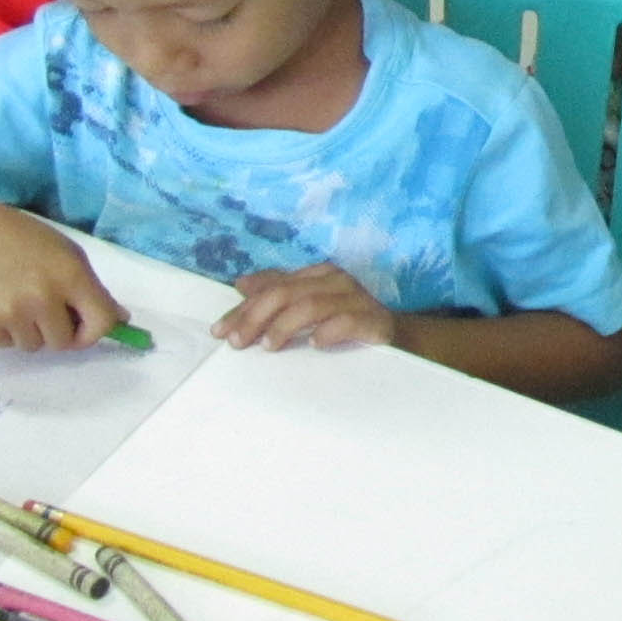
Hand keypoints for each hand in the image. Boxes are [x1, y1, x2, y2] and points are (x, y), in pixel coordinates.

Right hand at [0, 209, 124, 350]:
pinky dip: (6, 331)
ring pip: (34, 346)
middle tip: (44, 308)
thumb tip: (120, 320)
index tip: (85, 329)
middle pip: (64, 343)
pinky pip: (7, 344)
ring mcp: (11, 313)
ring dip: (31, 331)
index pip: (100, 323)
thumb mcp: (67, 253)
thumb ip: (93, 289)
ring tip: (18, 301)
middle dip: (59, 331)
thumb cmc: (24, 240)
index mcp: (70, 276)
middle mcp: (42, 297)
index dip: (96, 332)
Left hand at [218, 263, 399, 351]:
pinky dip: (330, 330)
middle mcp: (335, 281)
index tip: (221, 331)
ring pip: (312, 304)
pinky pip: (349, 320)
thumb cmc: (350, 321)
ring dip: (286, 325)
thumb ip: (279, 293)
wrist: (401, 338)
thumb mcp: (311, 306)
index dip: (244, 308)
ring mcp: (356, 299)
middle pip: (287, 292)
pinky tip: (316, 344)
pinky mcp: (375, 320)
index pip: (273, 286)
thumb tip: (242, 285)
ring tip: (269, 345)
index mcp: (317, 275)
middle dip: (256, 316)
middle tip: (237, 342)